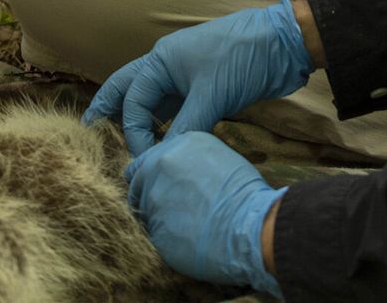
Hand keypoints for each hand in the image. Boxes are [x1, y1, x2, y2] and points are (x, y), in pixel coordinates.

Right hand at [83, 0, 311, 156]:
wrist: (281, 44)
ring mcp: (184, 77)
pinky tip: (162, 142)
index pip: (133, 101)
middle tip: (89, 130)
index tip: (145, 160)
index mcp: (161, 60)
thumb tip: (165, 160)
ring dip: (139, 121)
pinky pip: (173, 110)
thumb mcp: (212, 95)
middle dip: (109, 108)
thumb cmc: (241, 59)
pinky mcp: (202, 89)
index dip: (134, 133)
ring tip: (125, 146)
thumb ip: (185, 128)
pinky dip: (164, 125)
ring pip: (151, 101)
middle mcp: (166, 67)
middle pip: (128, 89)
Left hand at [127, 131, 282, 294]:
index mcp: (175, 145)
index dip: (152, 178)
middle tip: (168, 212)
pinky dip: (166, 240)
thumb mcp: (217, 157)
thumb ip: (190, 160)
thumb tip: (180, 173)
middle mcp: (159, 166)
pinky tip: (187, 241)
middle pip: (137, 183)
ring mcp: (154, 197)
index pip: (146, 161)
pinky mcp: (155, 228)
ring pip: (144, 211)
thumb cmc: (243, 194)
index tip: (161, 188)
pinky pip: (154, 235)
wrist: (249, 226)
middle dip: (148, 196)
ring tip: (184, 228)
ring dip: (158, 219)